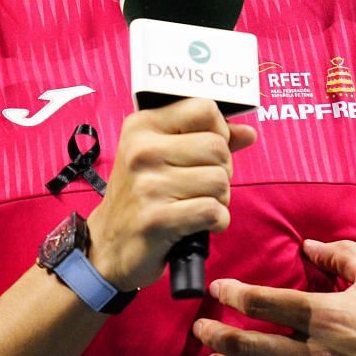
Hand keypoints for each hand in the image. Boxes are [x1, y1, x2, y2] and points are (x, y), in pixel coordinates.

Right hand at [85, 99, 257, 291]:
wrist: (107, 246)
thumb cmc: (141, 198)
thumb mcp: (163, 157)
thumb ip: (206, 139)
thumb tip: (248, 133)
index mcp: (143, 127)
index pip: (205, 109)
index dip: (219, 131)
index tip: (207, 152)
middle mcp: (142, 151)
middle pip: (218, 147)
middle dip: (222, 171)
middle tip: (200, 187)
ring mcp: (148, 185)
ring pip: (220, 180)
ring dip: (219, 200)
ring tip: (195, 206)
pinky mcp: (156, 219)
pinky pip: (213, 211)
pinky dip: (216, 222)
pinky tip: (199, 225)